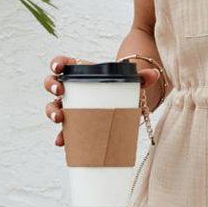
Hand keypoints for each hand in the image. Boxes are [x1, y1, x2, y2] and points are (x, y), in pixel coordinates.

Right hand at [44, 55, 163, 147]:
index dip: (56, 64)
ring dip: (52, 112)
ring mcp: (72, 108)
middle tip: (59, 92)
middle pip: (53, 85)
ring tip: (59, 118)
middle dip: (52, 87)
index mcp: (80, 74)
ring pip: (54, 107)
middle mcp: (72, 91)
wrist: (124, 108)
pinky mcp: (76, 126)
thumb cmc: (123, 90)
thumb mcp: (131, 83)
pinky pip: (64, 131)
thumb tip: (155, 74)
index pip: (62, 65)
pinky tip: (61, 142)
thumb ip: (141, 77)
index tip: (58, 69)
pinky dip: (62, 137)